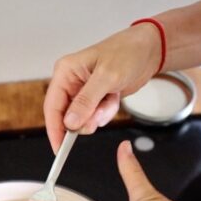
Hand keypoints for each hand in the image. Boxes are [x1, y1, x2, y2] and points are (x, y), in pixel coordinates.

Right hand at [43, 23, 162, 152]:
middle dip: (86, 119)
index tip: (59, 149)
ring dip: (100, 114)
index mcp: (66, 72)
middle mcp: (71, 82)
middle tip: (100, 114)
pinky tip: (115, 97)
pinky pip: (96, 116)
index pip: (52, 107)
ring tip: (112, 98)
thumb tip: (69, 122)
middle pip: (67, 116)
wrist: (148, 50)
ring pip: (84, 119)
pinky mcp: (95, 97)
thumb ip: (86, 101)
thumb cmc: (127, 52)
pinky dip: (107, 111)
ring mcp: (83, 91)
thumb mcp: (106, 77)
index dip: (54, 130)